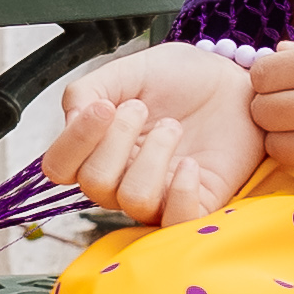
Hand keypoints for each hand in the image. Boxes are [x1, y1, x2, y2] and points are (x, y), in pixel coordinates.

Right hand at [38, 47, 257, 228]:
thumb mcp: (129, 71)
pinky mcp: (196, 205)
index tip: (104, 107)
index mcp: (97, 148)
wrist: (235, 82)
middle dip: (119, 138)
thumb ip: (86, 90)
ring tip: (173, 128)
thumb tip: (71, 121)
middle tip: (143, 109)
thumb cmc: (181, 79)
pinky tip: (190, 162)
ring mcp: (158, 196)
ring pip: (133, 199)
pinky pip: (175, 222)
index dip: (74, 141)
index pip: (58, 168)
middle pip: (94, 184)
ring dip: (153, 155)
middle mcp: (120, 179)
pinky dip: (180, 192)